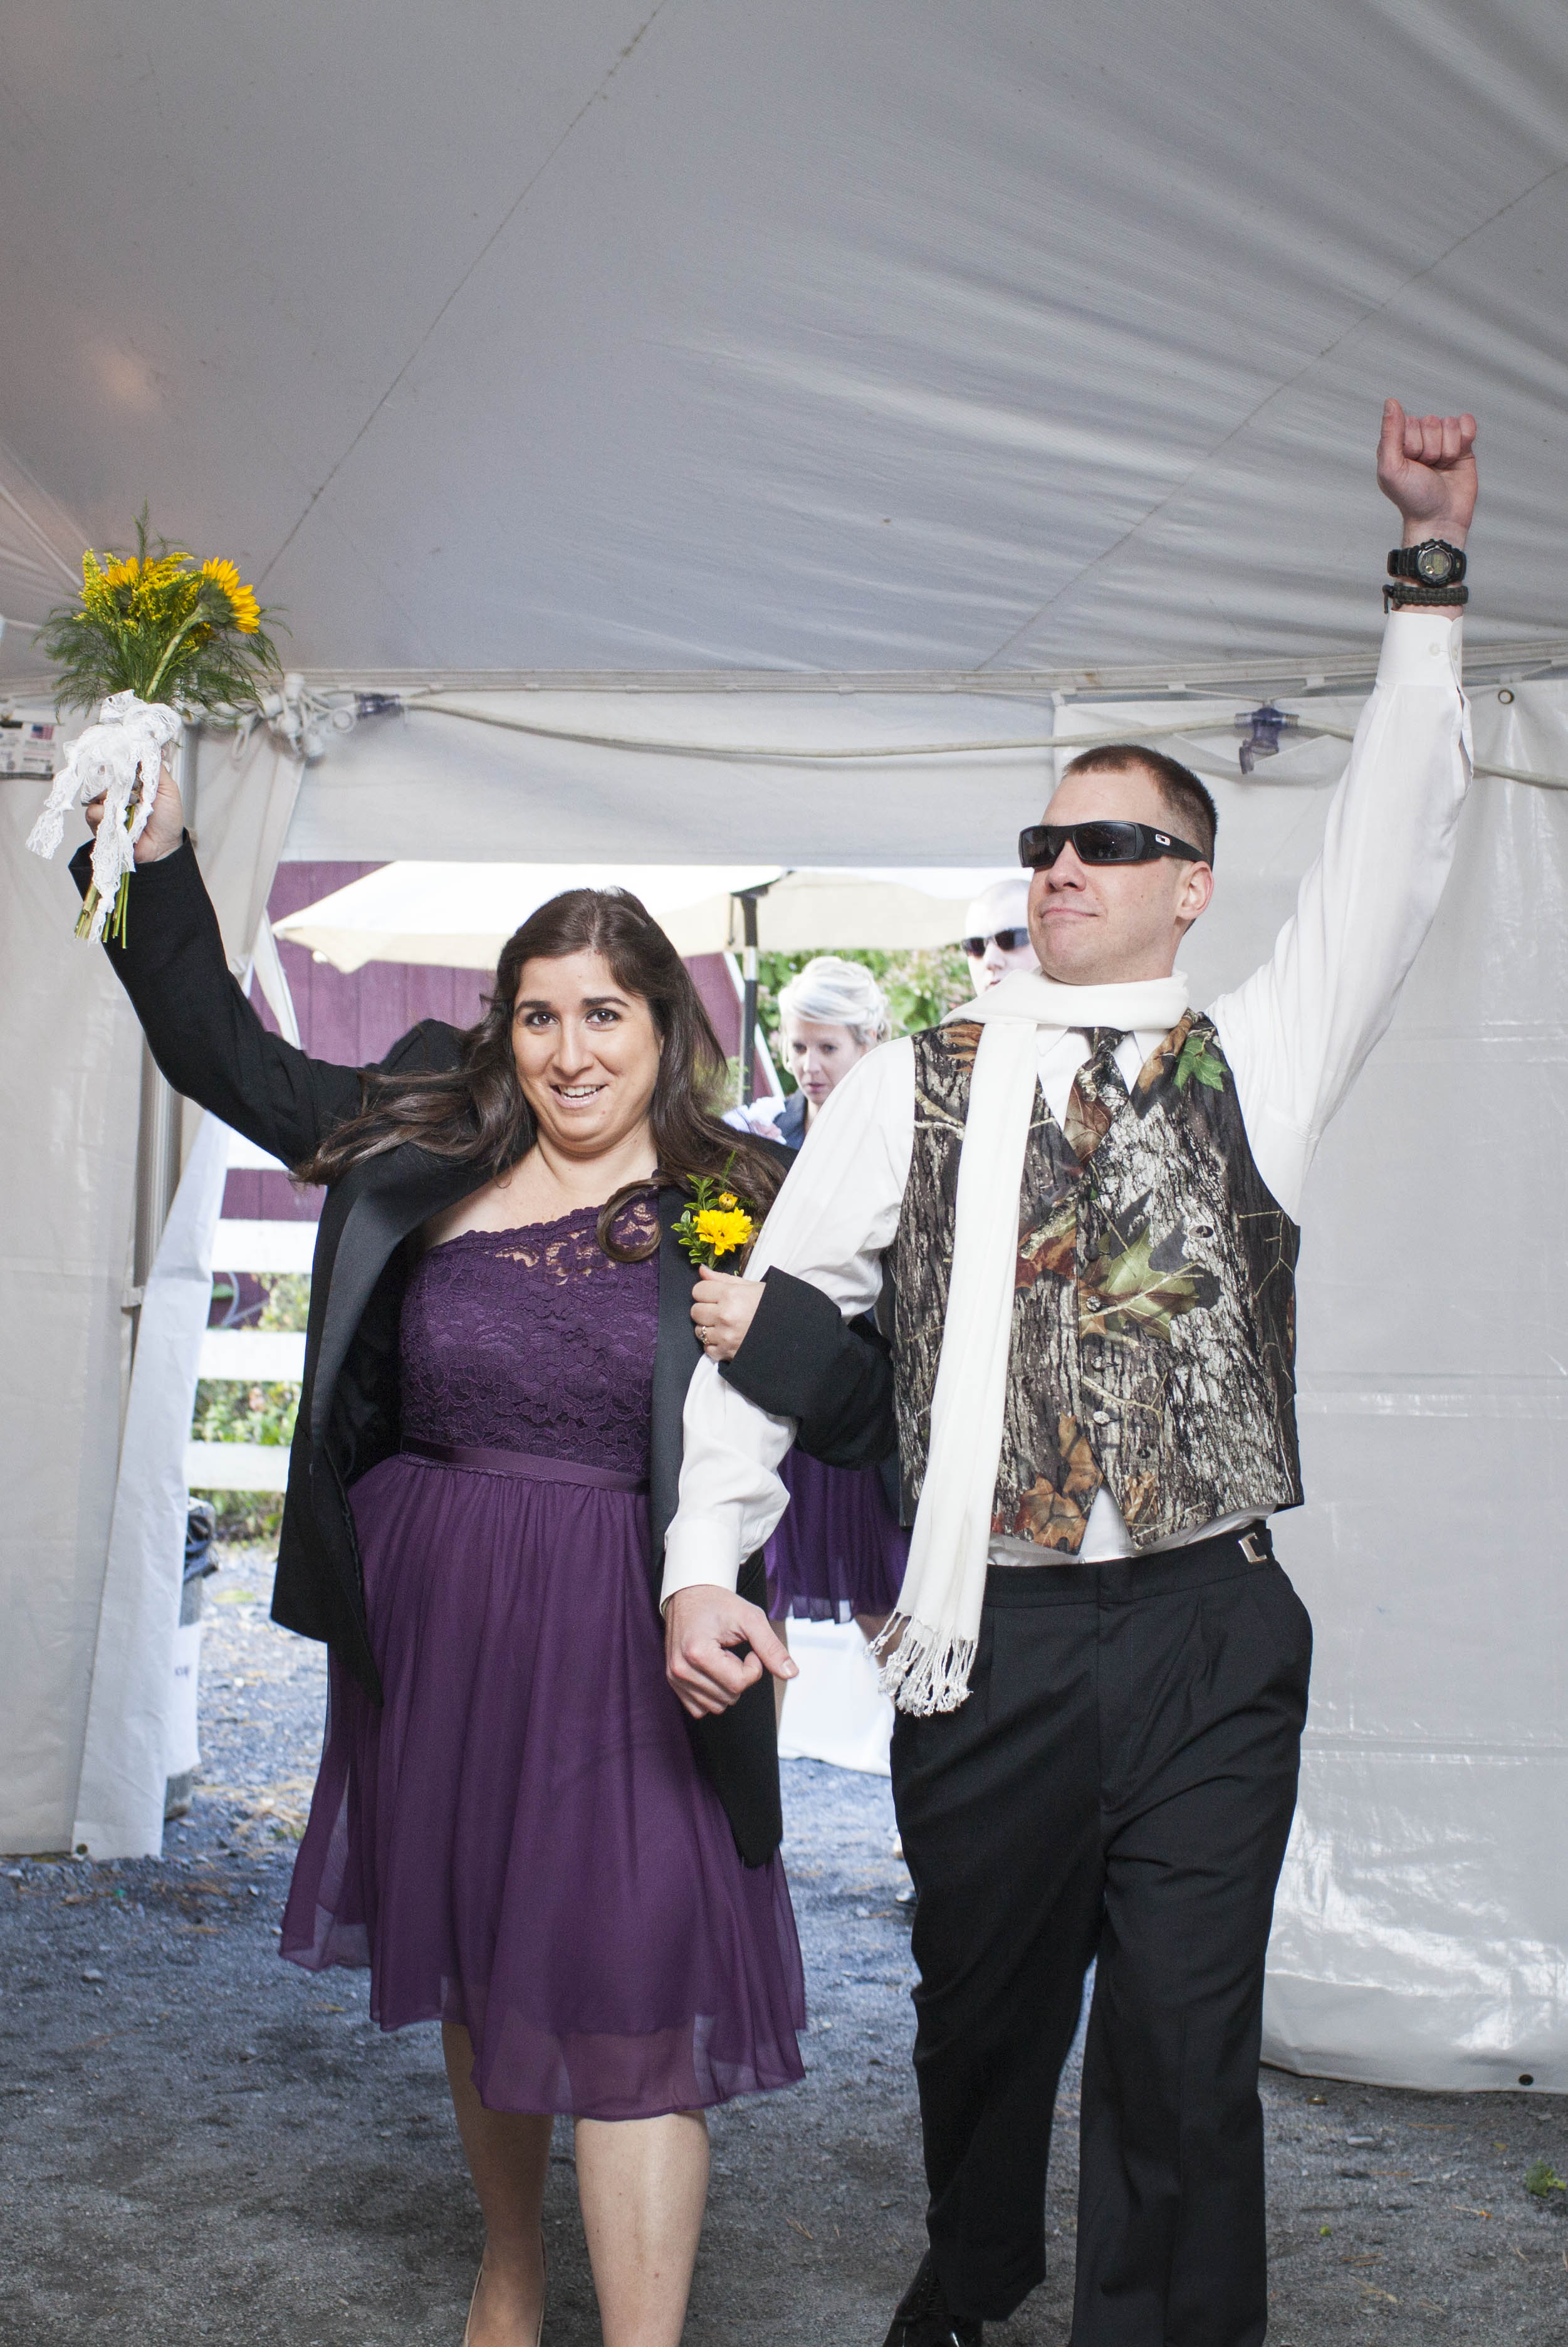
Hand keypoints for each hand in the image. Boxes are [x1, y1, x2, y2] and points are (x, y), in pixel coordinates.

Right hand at [82, 744, 184, 863]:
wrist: (163, 848)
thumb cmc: (167, 820)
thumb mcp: (168, 789)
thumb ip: (156, 769)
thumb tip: (147, 746)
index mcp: (132, 782)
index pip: (118, 764)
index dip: (116, 759)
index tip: (118, 754)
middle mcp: (117, 791)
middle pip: (102, 775)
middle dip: (112, 777)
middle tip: (126, 785)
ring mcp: (107, 805)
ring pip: (95, 792)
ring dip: (109, 797)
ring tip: (127, 805)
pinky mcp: (99, 822)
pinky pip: (92, 812)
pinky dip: (104, 814)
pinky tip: (119, 819)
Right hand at [664, 1583, 796, 1717]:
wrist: (691, 1594)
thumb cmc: (719, 1604)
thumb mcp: (751, 1618)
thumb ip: (771, 1647)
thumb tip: (791, 1673)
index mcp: (697, 1652)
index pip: (739, 1683)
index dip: (753, 1667)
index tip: (749, 1649)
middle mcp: (680, 1669)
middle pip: (729, 1696)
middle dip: (739, 1676)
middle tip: (732, 1651)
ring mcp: (674, 1678)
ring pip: (717, 1706)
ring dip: (726, 1686)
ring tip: (720, 1658)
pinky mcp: (673, 1683)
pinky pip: (700, 1708)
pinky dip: (713, 1694)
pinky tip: (712, 1671)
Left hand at [690, 1265, 765, 1362]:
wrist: (790, 1331)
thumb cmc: (771, 1306)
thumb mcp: (750, 1286)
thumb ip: (723, 1279)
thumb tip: (702, 1270)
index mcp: (731, 1295)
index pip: (698, 1290)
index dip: (706, 1292)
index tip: (715, 1295)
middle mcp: (725, 1315)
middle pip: (695, 1311)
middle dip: (705, 1310)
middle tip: (720, 1310)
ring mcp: (725, 1336)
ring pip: (699, 1331)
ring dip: (709, 1328)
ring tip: (725, 1325)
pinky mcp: (727, 1353)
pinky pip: (707, 1349)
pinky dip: (715, 1345)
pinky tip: (727, 1338)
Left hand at [1377, 399, 1477, 547]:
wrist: (1440, 519)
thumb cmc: (1412, 499)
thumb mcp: (1391, 469)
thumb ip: (1390, 434)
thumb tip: (1391, 402)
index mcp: (1398, 444)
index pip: (1409, 422)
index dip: (1413, 444)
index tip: (1411, 465)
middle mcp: (1419, 440)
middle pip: (1431, 421)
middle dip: (1431, 449)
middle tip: (1428, 470)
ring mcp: (1441, 442)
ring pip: (1449, 424)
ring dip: (1448, 450)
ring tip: (1441, 469)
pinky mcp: (1462, 447)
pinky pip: (1466, 423)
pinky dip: (1465, 438)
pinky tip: (1458, 456)